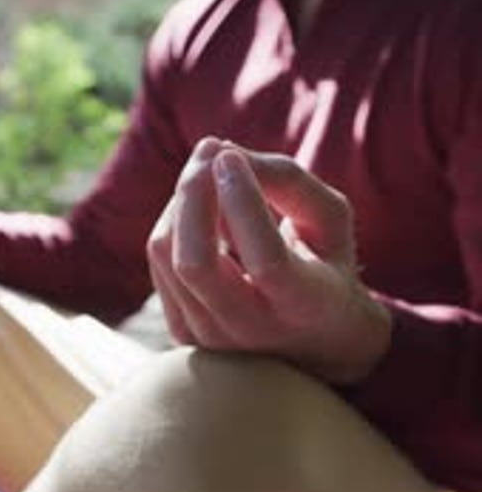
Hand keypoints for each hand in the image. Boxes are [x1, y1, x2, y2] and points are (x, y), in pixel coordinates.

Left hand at [148, 138, 391, 384]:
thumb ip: (290, 182)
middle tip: (210, 149)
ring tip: (211, 173)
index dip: (243, 201)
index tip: (232, 156)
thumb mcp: (331, 222)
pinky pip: (160, 262)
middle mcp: (252, 332)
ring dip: (184, 199)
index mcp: (304, 308)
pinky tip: (203, 209)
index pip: (265, 259)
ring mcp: (210, 339)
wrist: (313, 342)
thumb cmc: (325, 267)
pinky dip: (176, 221)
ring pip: (168, 255)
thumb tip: (225, 155)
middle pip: (196, 263)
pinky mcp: (182, 333)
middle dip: (194, 194)